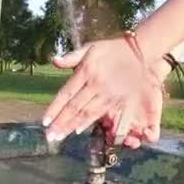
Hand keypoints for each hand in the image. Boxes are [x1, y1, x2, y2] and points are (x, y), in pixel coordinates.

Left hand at [42, 38, 162, 143]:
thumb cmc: (111, 50)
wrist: (139, 52)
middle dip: (60, 123)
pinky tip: (78, 130)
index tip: (45, 122)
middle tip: (49, 136)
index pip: (66, 94)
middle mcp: (95, 84)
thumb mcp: (91, 48)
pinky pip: (99, 113)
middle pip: (74, 107)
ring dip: (71, 126)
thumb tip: (54, 60)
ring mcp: (106, 93)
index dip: (55, 109)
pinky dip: (87, 122)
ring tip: (59, 136)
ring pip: (86, 113)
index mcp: (86, 71)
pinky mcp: (117, 99)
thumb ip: (72, 57)